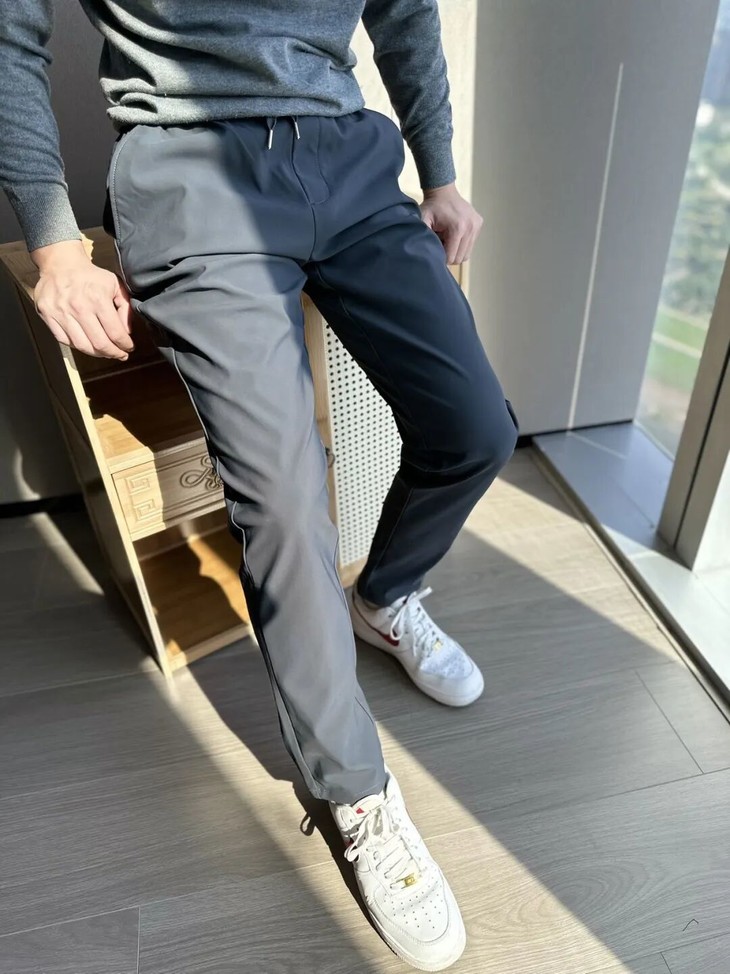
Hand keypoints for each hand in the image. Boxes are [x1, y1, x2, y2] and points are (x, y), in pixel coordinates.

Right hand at [31, 240, 134, 360]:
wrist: (61, 263)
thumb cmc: (90, 276)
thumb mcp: (115, 285)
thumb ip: (125, 308)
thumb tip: (126, 332)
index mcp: (98, 299)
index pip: (115, 333)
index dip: (124, 345)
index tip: (128, 348)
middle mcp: (79, 307)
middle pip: (99, 343)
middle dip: (113, 353)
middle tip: (119, 355)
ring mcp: (61, 312)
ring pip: (82, 346)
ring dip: (97, 353)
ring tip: (105, 352)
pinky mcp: (48, 315)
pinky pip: (65, 340)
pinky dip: (78, 346)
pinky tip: (87, 344)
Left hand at [419, 183, 483, 264]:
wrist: (443, 191)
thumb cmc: (431, 208)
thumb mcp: (423, 222)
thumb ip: (424, 238)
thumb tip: (427, 256)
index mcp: (457, 228)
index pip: (451, 258)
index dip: (442, 257)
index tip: (436, 247)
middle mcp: (470, 227)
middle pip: (460, 258)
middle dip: (449, 255)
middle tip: (441, 243)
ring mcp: (476, 225)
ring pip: (467, 253)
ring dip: (456, 250)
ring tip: (448, 239)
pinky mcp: (479, 224)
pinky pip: (471, 244)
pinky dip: (462, 244)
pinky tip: (454, 234)